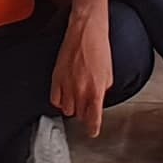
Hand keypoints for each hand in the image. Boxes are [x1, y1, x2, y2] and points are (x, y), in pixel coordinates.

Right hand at [50, 8, 113, 136]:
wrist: (86, 31)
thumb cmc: (99, 48)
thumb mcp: (108, 74)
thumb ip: (102, 92)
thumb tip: (96, 102)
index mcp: (96, 91)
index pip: (93, 120)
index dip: (92, 129)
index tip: (92, 132)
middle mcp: (80, 90)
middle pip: (79, 115)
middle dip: (84, 112)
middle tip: (87, 104)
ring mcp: (66, 85)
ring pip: (66, 109)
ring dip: (72, 106)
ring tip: (77, 96)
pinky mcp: (56, 77)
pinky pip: (54, 99)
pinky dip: (59, 100)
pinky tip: (65, 93)